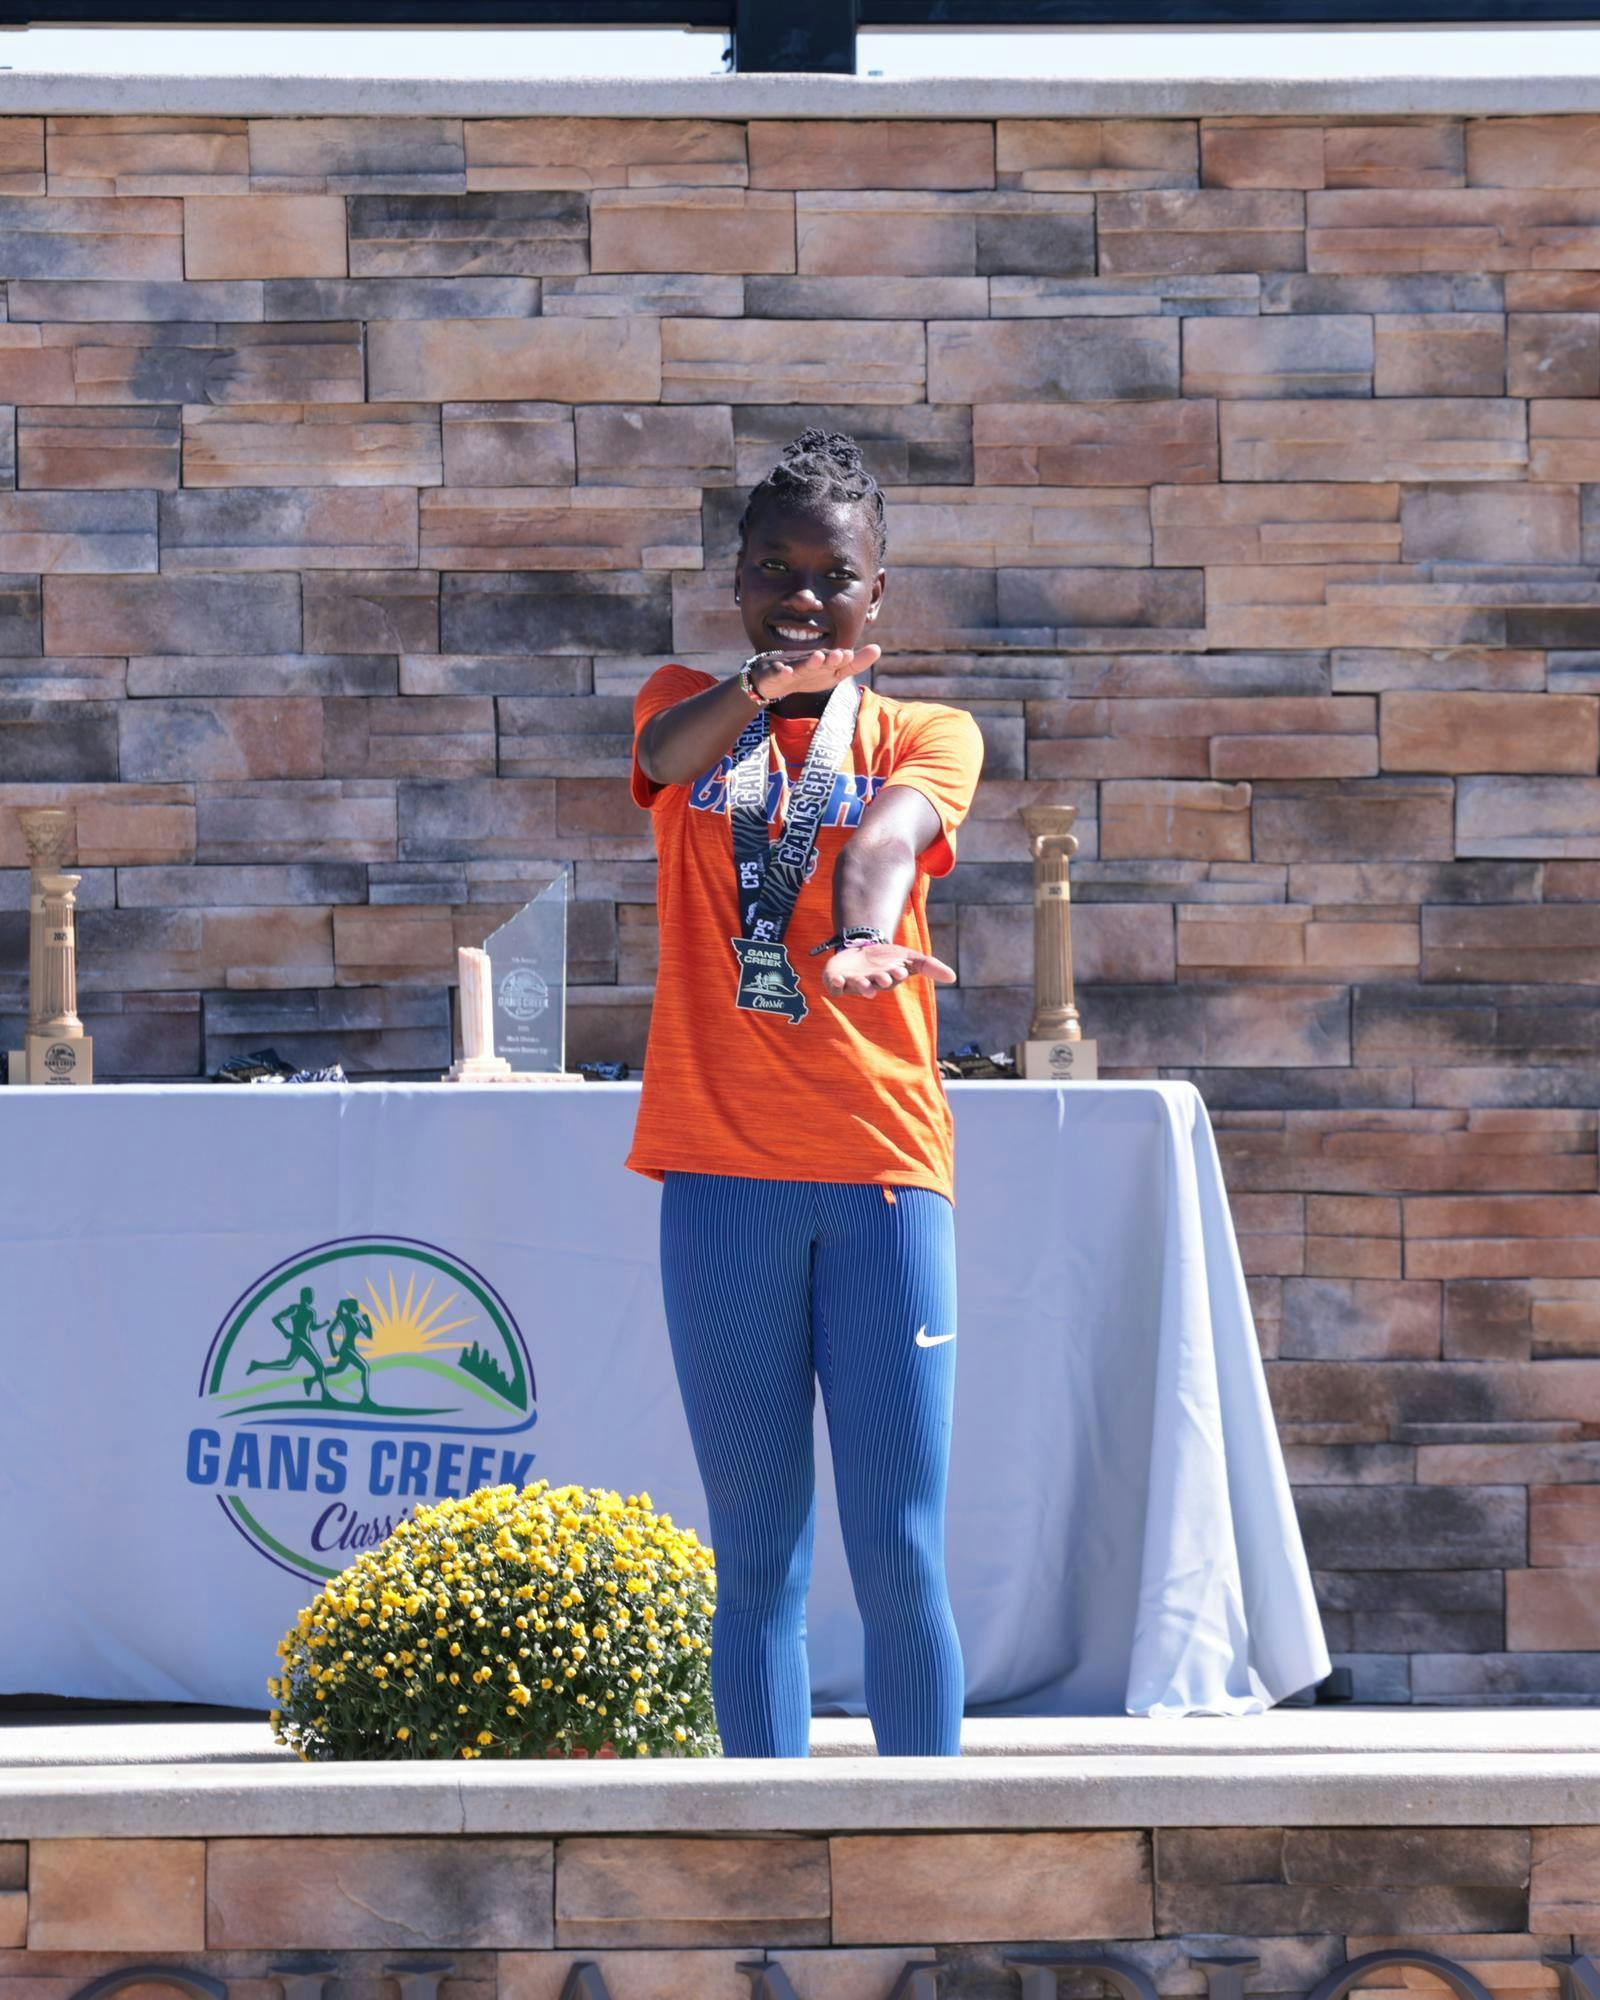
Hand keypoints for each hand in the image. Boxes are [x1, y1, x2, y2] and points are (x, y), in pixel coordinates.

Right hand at [752, 645, 880, 701]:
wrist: (771, 677)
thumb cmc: (807, 674)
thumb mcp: (832, 672)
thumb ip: (854, 663)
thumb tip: (878, 648)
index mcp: (823, 664)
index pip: (837, 662)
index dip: (844, 660)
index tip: (851, 655)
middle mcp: (809, 663)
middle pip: (821, 661)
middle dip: (830, 658)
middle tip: (841, 655)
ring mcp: (792, 667)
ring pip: (802, 665)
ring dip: (810, 661)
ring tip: (818, 657)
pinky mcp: (776, 674)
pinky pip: (779, 673)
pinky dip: (782, 672)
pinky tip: (786, 672)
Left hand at [821, 940, 955, 999]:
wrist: (861, 949)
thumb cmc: (887, 958)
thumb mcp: (910, 958)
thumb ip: (929, 966)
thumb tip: (954, 977)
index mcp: (887, 979)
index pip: (892, 979)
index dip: (895, 975)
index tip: (899, 970)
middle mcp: (870, 983)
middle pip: (874, 985)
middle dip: (879, 982)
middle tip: (883, 978)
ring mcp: (852, 982)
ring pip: (855, 987)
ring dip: (860, 986)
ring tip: (865, 985)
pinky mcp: (835, 978)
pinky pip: (833, 986)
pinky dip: (835, 984)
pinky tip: (838, 978)